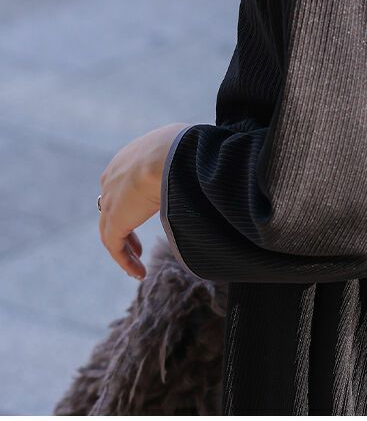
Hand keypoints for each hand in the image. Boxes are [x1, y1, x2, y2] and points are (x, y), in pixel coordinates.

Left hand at [98, 122, 189, 279]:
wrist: (171, 154)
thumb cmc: (185, 148)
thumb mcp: (183, 150)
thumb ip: (185, 163)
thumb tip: (203, 168)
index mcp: (128, 158)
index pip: (124, 184)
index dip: (134, 203)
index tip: (149, 215)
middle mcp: (113, 178)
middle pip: (113, 208)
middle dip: (124, 228)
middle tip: (138, 246)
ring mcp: (110, 200)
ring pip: (111, 230)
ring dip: (126, 249)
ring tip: (139, 267)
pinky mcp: (114, 221)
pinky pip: (115, 246)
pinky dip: (126, 260)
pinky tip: (139, 272)